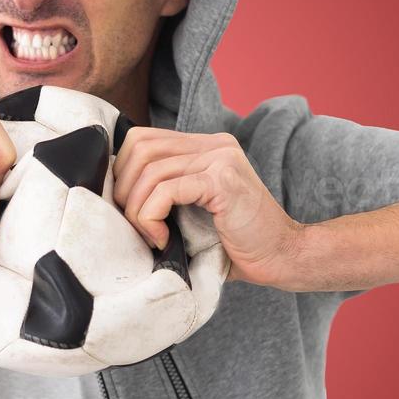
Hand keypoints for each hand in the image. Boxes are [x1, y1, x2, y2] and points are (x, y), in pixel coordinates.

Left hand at [111, 128, 306, 286]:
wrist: (283, 258)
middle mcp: (214, 145)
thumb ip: (167, 192)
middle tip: (133, 226)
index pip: (143, 139)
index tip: (125, 208)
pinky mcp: (223, 181)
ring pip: (150, 170)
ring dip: (137, 210)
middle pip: (141, 148)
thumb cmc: (236, 243)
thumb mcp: (194, 210)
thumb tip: (115, 194)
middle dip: (125, 190)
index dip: (123, 172)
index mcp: (206, 146)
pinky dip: (152, 217)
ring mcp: (221, 159)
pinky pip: (166, 190)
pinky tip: (163, 240)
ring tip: (150, 237)